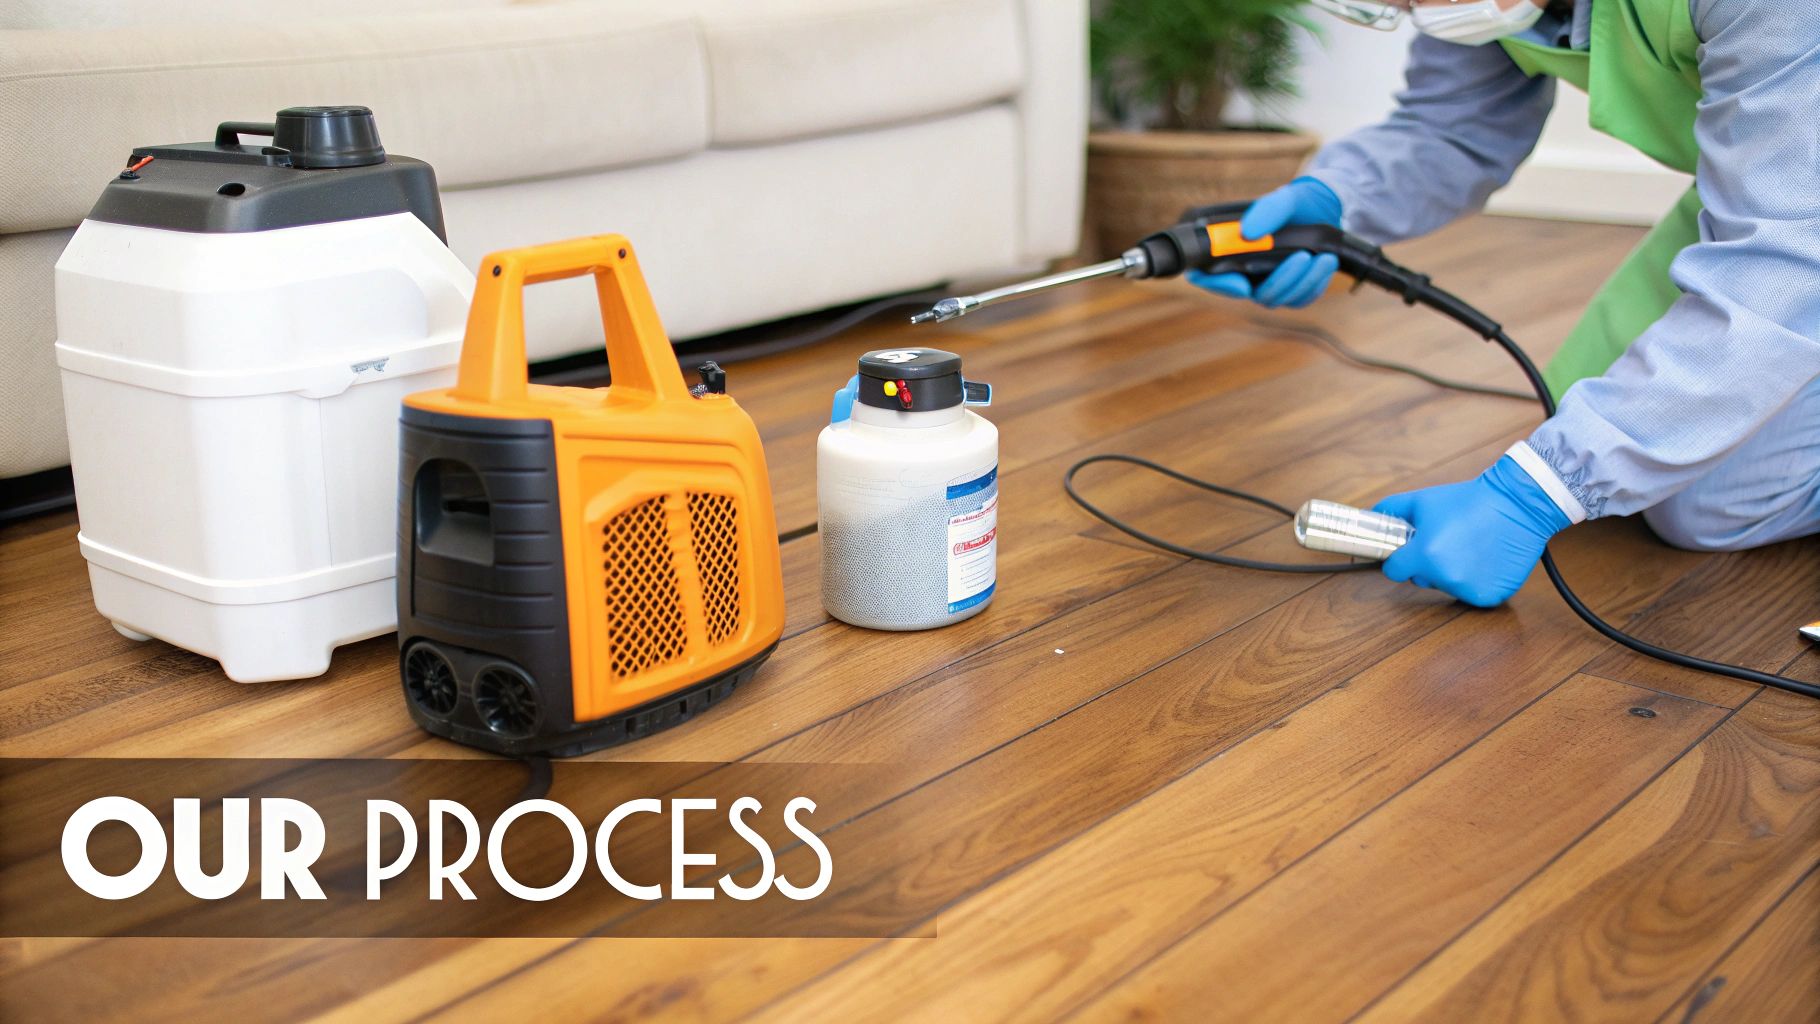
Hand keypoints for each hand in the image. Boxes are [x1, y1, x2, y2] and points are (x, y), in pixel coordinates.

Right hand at [1187, 177, 1343, 308]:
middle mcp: (1243, 272)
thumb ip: (1266, 211)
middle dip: (1277, 280)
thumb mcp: (1284, 199)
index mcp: (1229, 250)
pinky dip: (1315, 281)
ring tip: (1323, 257)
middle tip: (1301, 257)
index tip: (1240, 284)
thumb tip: (1247, 233)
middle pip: (1248, 293)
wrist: (1324, 210)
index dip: (1216, 284)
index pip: (1206, 274)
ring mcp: (1267, 285)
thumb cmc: (1295, 205)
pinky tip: (1326, 262)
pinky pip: (1300, 298)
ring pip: (1276, 298)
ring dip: (1302, 280)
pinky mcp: (1292, 292)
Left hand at [1372, 456, 1570, 607]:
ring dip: (1451, 572)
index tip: (1408, 551)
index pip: (1394, 571)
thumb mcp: (1423, 500)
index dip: (1399, 559)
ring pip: (1446, 585)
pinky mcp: (1491, 596)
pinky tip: (1484, 559)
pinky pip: (1471, 593)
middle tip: (1447, 541)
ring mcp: (1469, 589)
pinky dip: (1475, 581)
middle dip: (1427, 564)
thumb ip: (1391, 509)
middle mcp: (1445, 577)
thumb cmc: (1469, 501)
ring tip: (1469, 546)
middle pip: (1420, 579)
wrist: (1517, 505)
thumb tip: (1370, 515)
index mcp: (1424, 556)